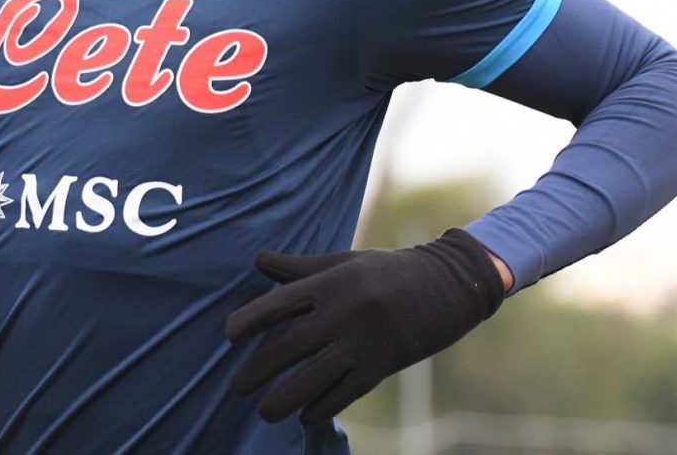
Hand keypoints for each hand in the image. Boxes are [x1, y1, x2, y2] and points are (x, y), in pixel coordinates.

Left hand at [225, 228, 503, 424]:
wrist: (447, 285)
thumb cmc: (386, 272)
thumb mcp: (342, 263)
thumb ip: (298, 268)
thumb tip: (257, 260)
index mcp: (329, 283)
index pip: (279, 303)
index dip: (250, 319)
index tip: (229, 335)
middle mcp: (342, 313)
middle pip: (290, 346)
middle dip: (258, 370)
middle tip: (235, 387)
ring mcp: (363, 341)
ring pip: (315, 377)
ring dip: (285, 398)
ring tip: (264, 412)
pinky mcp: (383, 365)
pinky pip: (346, 392)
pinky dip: (323, 407)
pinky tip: (305, 417)